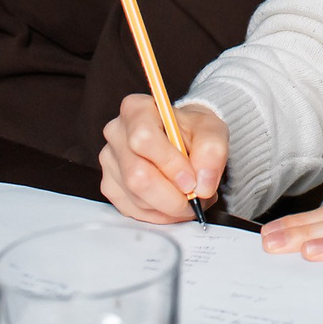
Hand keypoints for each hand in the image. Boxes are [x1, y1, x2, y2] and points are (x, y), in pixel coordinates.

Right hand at [99, 94, 227, 223]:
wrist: (185, 139)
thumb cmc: (193, 131)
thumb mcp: (212, 132)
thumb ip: (212, 153)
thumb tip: (202, 185)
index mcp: (136, 109)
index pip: (143, 139)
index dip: (169, 164)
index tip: (191, 180)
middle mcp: (117, 133)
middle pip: (136, 175)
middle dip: (172, 196)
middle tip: (195, 198)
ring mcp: (110, 161)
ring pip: (137, 197)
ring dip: (170, 207)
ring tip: (189, 197)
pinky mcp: (110, 186)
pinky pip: (134, 210)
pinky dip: (159, 214)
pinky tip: (172, 202)